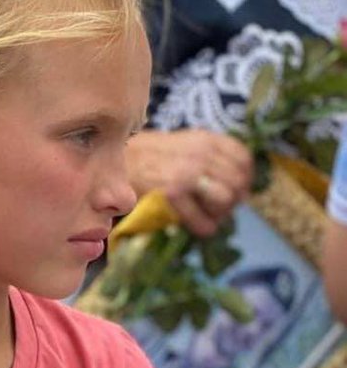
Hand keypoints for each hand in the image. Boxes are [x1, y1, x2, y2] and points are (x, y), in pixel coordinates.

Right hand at [125, 128, 253, 236]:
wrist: (120, 160)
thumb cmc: (151, 155)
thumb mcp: (186, 143)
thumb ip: (211, 155)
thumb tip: (238, 180)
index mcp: (206, 140)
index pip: (244, 159)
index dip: (246, 178)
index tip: (239, 190)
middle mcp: (200, 154)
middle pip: (238, 182)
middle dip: (235, 200)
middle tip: (223, 208)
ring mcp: (186, 174)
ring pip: (225, 199)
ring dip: (221, 213)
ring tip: (210, 215)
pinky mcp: (171, 194)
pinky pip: (201, 219)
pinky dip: (205, 227)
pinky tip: (201, 226)